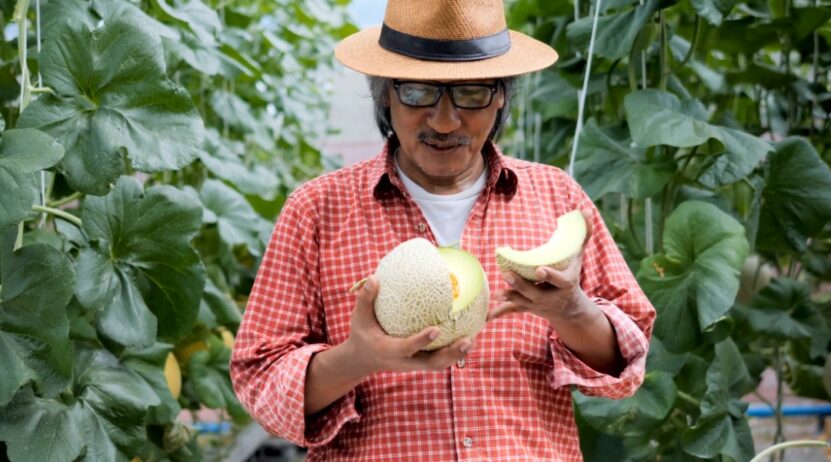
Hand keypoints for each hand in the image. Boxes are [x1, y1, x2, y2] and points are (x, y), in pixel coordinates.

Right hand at [344, 276, 472, 375]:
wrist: (364, 358)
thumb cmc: (363, 334)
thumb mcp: (359, 319)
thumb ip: (365, 300)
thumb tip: (374, 277)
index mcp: (390, 351)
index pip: (407, 348)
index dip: (421, 341)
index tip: (435, 329)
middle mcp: (406, 361)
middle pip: (433, 363)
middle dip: (451, 354)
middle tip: (468, 340)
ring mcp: (415, 364)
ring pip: (440, 363)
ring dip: (458, 354)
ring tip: (474, 339)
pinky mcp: (421, 362)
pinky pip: (441, 357)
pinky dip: (456, 350)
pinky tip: (469, 336)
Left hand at [489, 209, 594, 323]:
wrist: (570, 308)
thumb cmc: (572, 275)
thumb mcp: (578, 257)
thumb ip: (583, 235)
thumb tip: (586, 211)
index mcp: (565, 284)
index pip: (557, 280)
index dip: (549, 275)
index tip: (539, 269)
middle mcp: (551, 297)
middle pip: (534, 291)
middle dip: (521, 285)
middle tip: (508, 274)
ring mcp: (538, 304)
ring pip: (522, 301)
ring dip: (509, 296)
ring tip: (497, 293)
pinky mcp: (527, 307)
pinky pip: (512, 310)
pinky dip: (499, 313)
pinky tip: (486, 318)